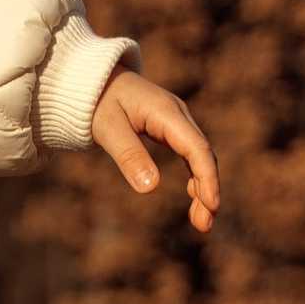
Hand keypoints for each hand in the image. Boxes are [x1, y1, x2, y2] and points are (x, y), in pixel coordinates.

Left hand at [92, 71, 219, 233]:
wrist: (92, 78)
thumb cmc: (96, 101)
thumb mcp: (108, 129)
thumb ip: (129, 156)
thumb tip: (151, 189)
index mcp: (166, 113)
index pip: (196, 148)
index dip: (207, 177)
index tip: (212, 204)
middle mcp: (178, 116)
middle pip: (203, 155)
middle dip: (208, 190)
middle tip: (205, 225)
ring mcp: (177, 122)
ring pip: (199, 157)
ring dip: (203, 188)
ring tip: (201, 223)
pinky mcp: (170, 129)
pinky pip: (190, 155)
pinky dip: (194, 178)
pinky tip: (194, 200)